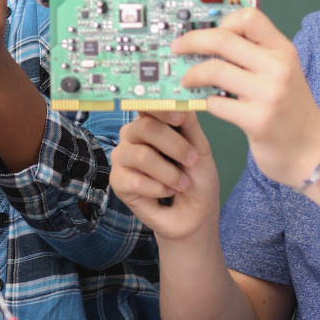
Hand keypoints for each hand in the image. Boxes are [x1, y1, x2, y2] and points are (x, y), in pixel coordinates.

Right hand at [110, 111, 220, 241]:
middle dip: (173, 145)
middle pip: (143, 127)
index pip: (146, 106)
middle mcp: (132, 136)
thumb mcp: (201, 150)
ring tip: (181, 184)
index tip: (179, 117)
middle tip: (192, 160)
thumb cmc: (197, 180)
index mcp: (151, 124)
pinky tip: (166, 193)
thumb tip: (181, 104)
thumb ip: (190, 126)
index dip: (160, 108)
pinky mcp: (117, 181)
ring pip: (140, 155)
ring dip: (169, 173)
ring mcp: (122, 158)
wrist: (195, 215)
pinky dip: (159, 189)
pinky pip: (136, 180)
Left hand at [173, 8, 319, 188]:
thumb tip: (205, 40)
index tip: (207, 31)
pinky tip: (205, 103)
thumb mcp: (280, 72)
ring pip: (214, 69)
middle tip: (177, 48)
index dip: (222, 21)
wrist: (312, 151)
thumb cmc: (289, 109)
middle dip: (191, 41)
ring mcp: (269, 94)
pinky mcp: (258, 120)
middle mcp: (278, 68)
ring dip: (191, 74)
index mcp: (282, 50)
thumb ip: (252, 54)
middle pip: (222, 39)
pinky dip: (203, 101)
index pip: (249, 17)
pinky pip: (215, 102)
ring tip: (186, 80)